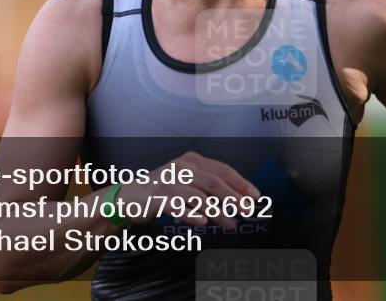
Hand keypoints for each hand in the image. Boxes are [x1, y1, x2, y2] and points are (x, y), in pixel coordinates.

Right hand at [117, 151, 260, 228]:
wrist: (131, 197)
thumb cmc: (163, 190)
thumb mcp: (188, 182)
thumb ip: (209, 188)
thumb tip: (237, 199)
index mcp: (192, 161)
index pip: (222, 169)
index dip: (240, 183)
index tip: (254, 196)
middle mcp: (181, 167)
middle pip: (213, 182)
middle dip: (233, 197)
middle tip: (246, 210)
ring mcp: (168, 181)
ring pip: (198, 196)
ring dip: (217, 211)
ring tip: (230, 223)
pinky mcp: (157, 196)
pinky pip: (178, 205)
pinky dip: (192, 214)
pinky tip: (203, 223)